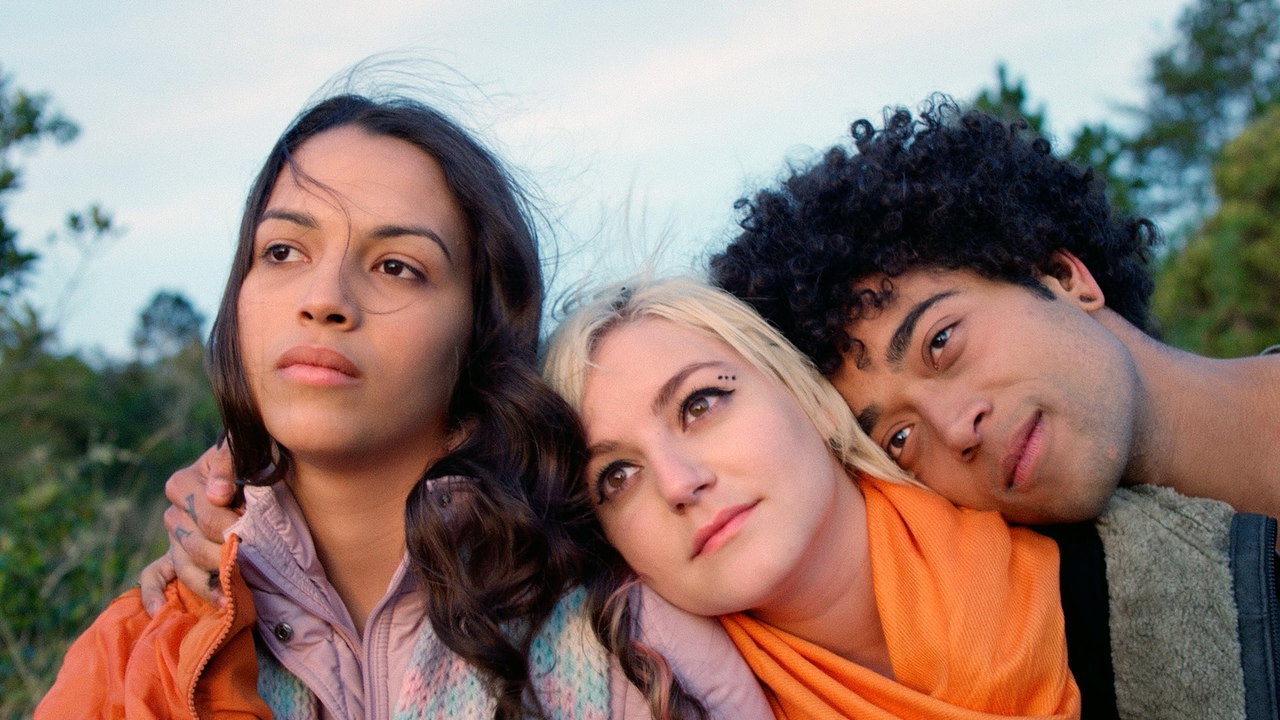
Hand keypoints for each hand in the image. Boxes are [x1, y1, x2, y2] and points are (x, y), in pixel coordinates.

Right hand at [141, 443, 240, 614]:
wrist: (248, 470)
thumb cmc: (249, 460)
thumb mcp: (242, 452)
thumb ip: (228, 464)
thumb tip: (217, 495)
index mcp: (184, 483)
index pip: (205, 514)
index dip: (228, 526)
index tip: (247, 533)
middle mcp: (174, 513)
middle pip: (193, 544)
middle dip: (220, 557)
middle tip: (242, 567)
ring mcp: (173, 537)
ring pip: (181, 565)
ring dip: (202, 584)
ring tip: (226, 599)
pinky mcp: (172, 556)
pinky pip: (153, 577)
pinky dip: (152, 595)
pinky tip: (158, 610)